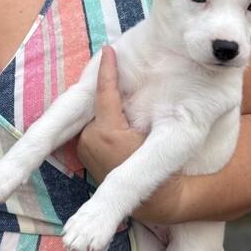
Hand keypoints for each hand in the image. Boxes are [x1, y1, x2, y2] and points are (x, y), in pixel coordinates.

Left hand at [76, 44, 184, 224]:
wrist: (158, 201)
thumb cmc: (166, 165)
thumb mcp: (162, 133)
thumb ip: (146, 106)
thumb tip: (138, 80)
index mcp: (108, 134)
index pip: (105, 93)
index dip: (108, 69)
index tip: (110, 49)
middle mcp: (90, 141)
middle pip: (101, 104)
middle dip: (112, 95)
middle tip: (130, 87)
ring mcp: (84, 150)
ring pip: (96, 116)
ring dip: (109, 112)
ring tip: (132, 121)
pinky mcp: (84, 156)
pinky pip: (94, 129)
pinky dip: (104, 124)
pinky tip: (122, 130)